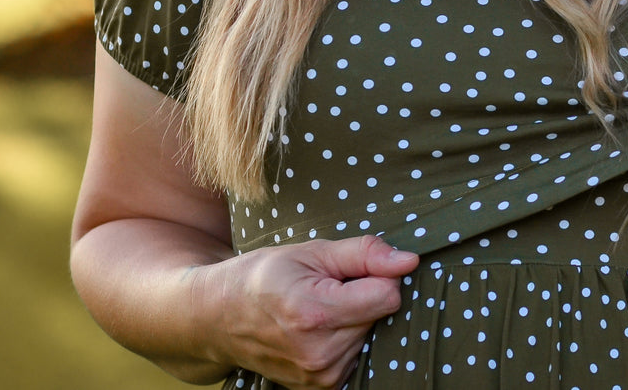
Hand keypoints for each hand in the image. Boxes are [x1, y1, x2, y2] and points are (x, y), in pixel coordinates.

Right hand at [197, 234, 418, 389]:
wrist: (218, 318)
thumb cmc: (263, 276)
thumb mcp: (311, 251)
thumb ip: (364, 254)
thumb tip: (409, 261)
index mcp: (316, 313)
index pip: (388, 296)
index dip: (378, 275)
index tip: (351, 271)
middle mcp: (320, 353)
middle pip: (381, 316)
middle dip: (364, 297)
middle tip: (326, 289)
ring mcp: (320, 376)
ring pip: (372, 335)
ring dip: (355, 320)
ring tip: (318, 310)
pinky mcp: (322, 388)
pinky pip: (358, 354)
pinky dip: (346, 339)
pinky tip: (319, 330)